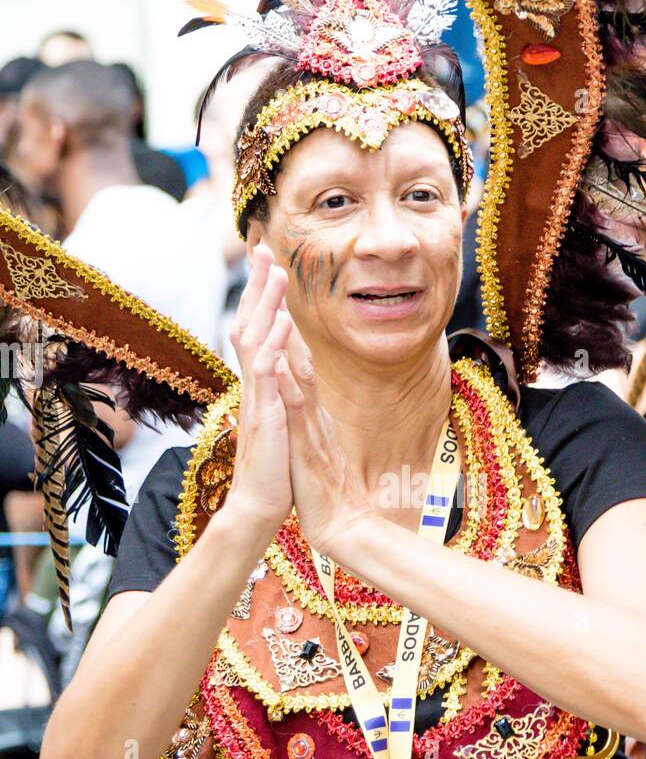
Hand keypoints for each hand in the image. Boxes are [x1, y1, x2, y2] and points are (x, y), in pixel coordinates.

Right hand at [223, 244, 295, 540]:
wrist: (258, 511)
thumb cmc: (273, 475)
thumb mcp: (281, 430)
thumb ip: (278, 402)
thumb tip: (281, 381)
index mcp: (262, 391)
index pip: (260, 335)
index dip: (263, 302)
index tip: (269, 269)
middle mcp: (255, 389)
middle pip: (251, 326)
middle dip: (258, 287)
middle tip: (262, 248)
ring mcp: (257, 401)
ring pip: (256, 341)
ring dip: (265, 304)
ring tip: (274, 270)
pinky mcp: (265, 417)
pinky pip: (266, 374)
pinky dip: (273, 345)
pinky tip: (281, 321)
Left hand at [273, 313, 373, 556]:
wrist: (344, 525)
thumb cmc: (326, 492)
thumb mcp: (313, 447)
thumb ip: (308, 423)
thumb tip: (299, 402)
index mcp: (312, 410)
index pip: (297, 358)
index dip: (284, 322)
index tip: (271, 289)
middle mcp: (314, 410)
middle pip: (299, 351)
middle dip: (284, 310)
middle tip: (273, 268)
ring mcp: (313, 425)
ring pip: (300, 370)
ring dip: (288, 333)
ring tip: (276, 296)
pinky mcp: (308, 446)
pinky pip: (297, 409)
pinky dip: (288, 381)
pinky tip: (279, 359)